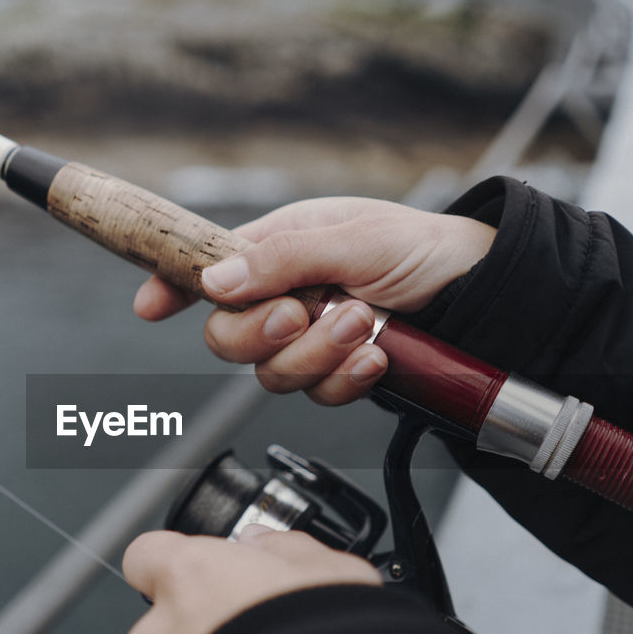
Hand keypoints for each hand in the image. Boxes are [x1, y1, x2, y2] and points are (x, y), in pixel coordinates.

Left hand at [123, 527, 381, 633]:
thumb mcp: (330, 571)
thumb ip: (285, 547)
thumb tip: (263, 542)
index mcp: (189, 573)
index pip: (146, 553)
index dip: (174, 561)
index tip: (203, 570)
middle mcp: (159, 627)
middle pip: (162, 616)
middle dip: (196, 624)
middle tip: (247, 633)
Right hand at [134, 197, 495, 404]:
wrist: (482, 296)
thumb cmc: (423, 248)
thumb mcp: (354, 238)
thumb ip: (283, 259)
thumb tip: (216, 280)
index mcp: (278, 250)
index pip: (208, 268)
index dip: (171, 285)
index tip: (149, 306)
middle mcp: (286, 296)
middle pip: (227, 338)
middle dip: (262, 334)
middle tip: (303, 314)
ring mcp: (310, 340)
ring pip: (271, 374)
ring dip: (317, 354)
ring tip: (363, 324)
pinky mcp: (338, 374)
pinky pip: (317, 395)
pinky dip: (344, 380)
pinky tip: (374, 356)